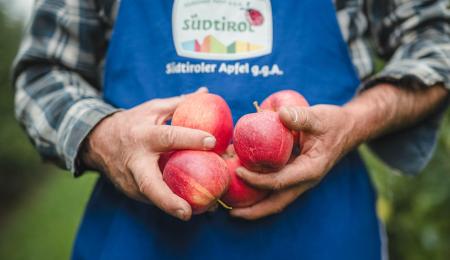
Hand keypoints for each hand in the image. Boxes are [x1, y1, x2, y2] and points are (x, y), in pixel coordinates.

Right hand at [82, 88, 215, 220]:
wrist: (98, 142)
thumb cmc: (133, 122)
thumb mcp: (153, 109)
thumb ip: (179, 103)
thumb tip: (205, 93)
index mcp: (143, 135)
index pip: (168, 137)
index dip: (190, 138)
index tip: (212, 142)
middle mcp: (135, 161)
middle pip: (149, 184)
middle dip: (168, 200)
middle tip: (188, 212)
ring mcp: (131, 180)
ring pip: (153, 198)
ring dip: (176, 207)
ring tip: (204, 211)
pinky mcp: (131, 192)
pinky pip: (154, 199)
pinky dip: (172, 203)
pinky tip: (194, 208)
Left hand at [230, 105, 359, 219]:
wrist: (348, 129)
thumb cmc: (333, 122)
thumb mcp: (319, 117)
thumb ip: (301, 116)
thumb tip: (280, 114)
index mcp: (310, 170)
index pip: (279, 182)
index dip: (257, 180)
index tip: (238, 170)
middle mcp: (304, 180)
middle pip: (276, 204)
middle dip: (254, 211)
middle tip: (231, 213)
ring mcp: (299, 180)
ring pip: (275, 199)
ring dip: (254, 204)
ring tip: (232, 204)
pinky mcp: (294, 175)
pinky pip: (275, 187)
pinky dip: (259, 188)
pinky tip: (243, 182)